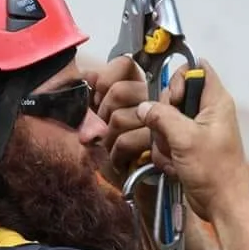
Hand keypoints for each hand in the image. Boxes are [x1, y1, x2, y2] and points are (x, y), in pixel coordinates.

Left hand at [83, 56, 151, 179]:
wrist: (124, 185)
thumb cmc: (109, 149)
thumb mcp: (94, 115)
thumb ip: (91, 91)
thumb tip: (88, 76)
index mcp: (138, 86)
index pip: (124, 64)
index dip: (104, 81)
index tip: (97, 99)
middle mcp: (154, 98)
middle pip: (118, 91)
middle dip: (102, 114)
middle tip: (104, 130)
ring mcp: (160, 121)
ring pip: (119, 118)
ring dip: (108, 139)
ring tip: (111, 147)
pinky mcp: (159, 145)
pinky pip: (128, 140)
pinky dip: (116, 154)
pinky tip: (118, 160)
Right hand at [135, 59, 248, 219]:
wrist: (222, 203)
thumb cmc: (214, 170)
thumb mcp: (185, 138)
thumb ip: (162, 117)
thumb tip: (143, 107)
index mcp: (216, 101)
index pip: (196, 69)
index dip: (179, 79)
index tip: (175, 99)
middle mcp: (206, 111)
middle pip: (172, 97)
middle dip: (164, 117)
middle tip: (171, 134)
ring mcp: (195, 130)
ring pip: (164, 121)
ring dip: (162, 140)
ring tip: (175, 155)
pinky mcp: (186, 146)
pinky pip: (164, 140)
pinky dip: (165, 153)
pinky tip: (174, 166)